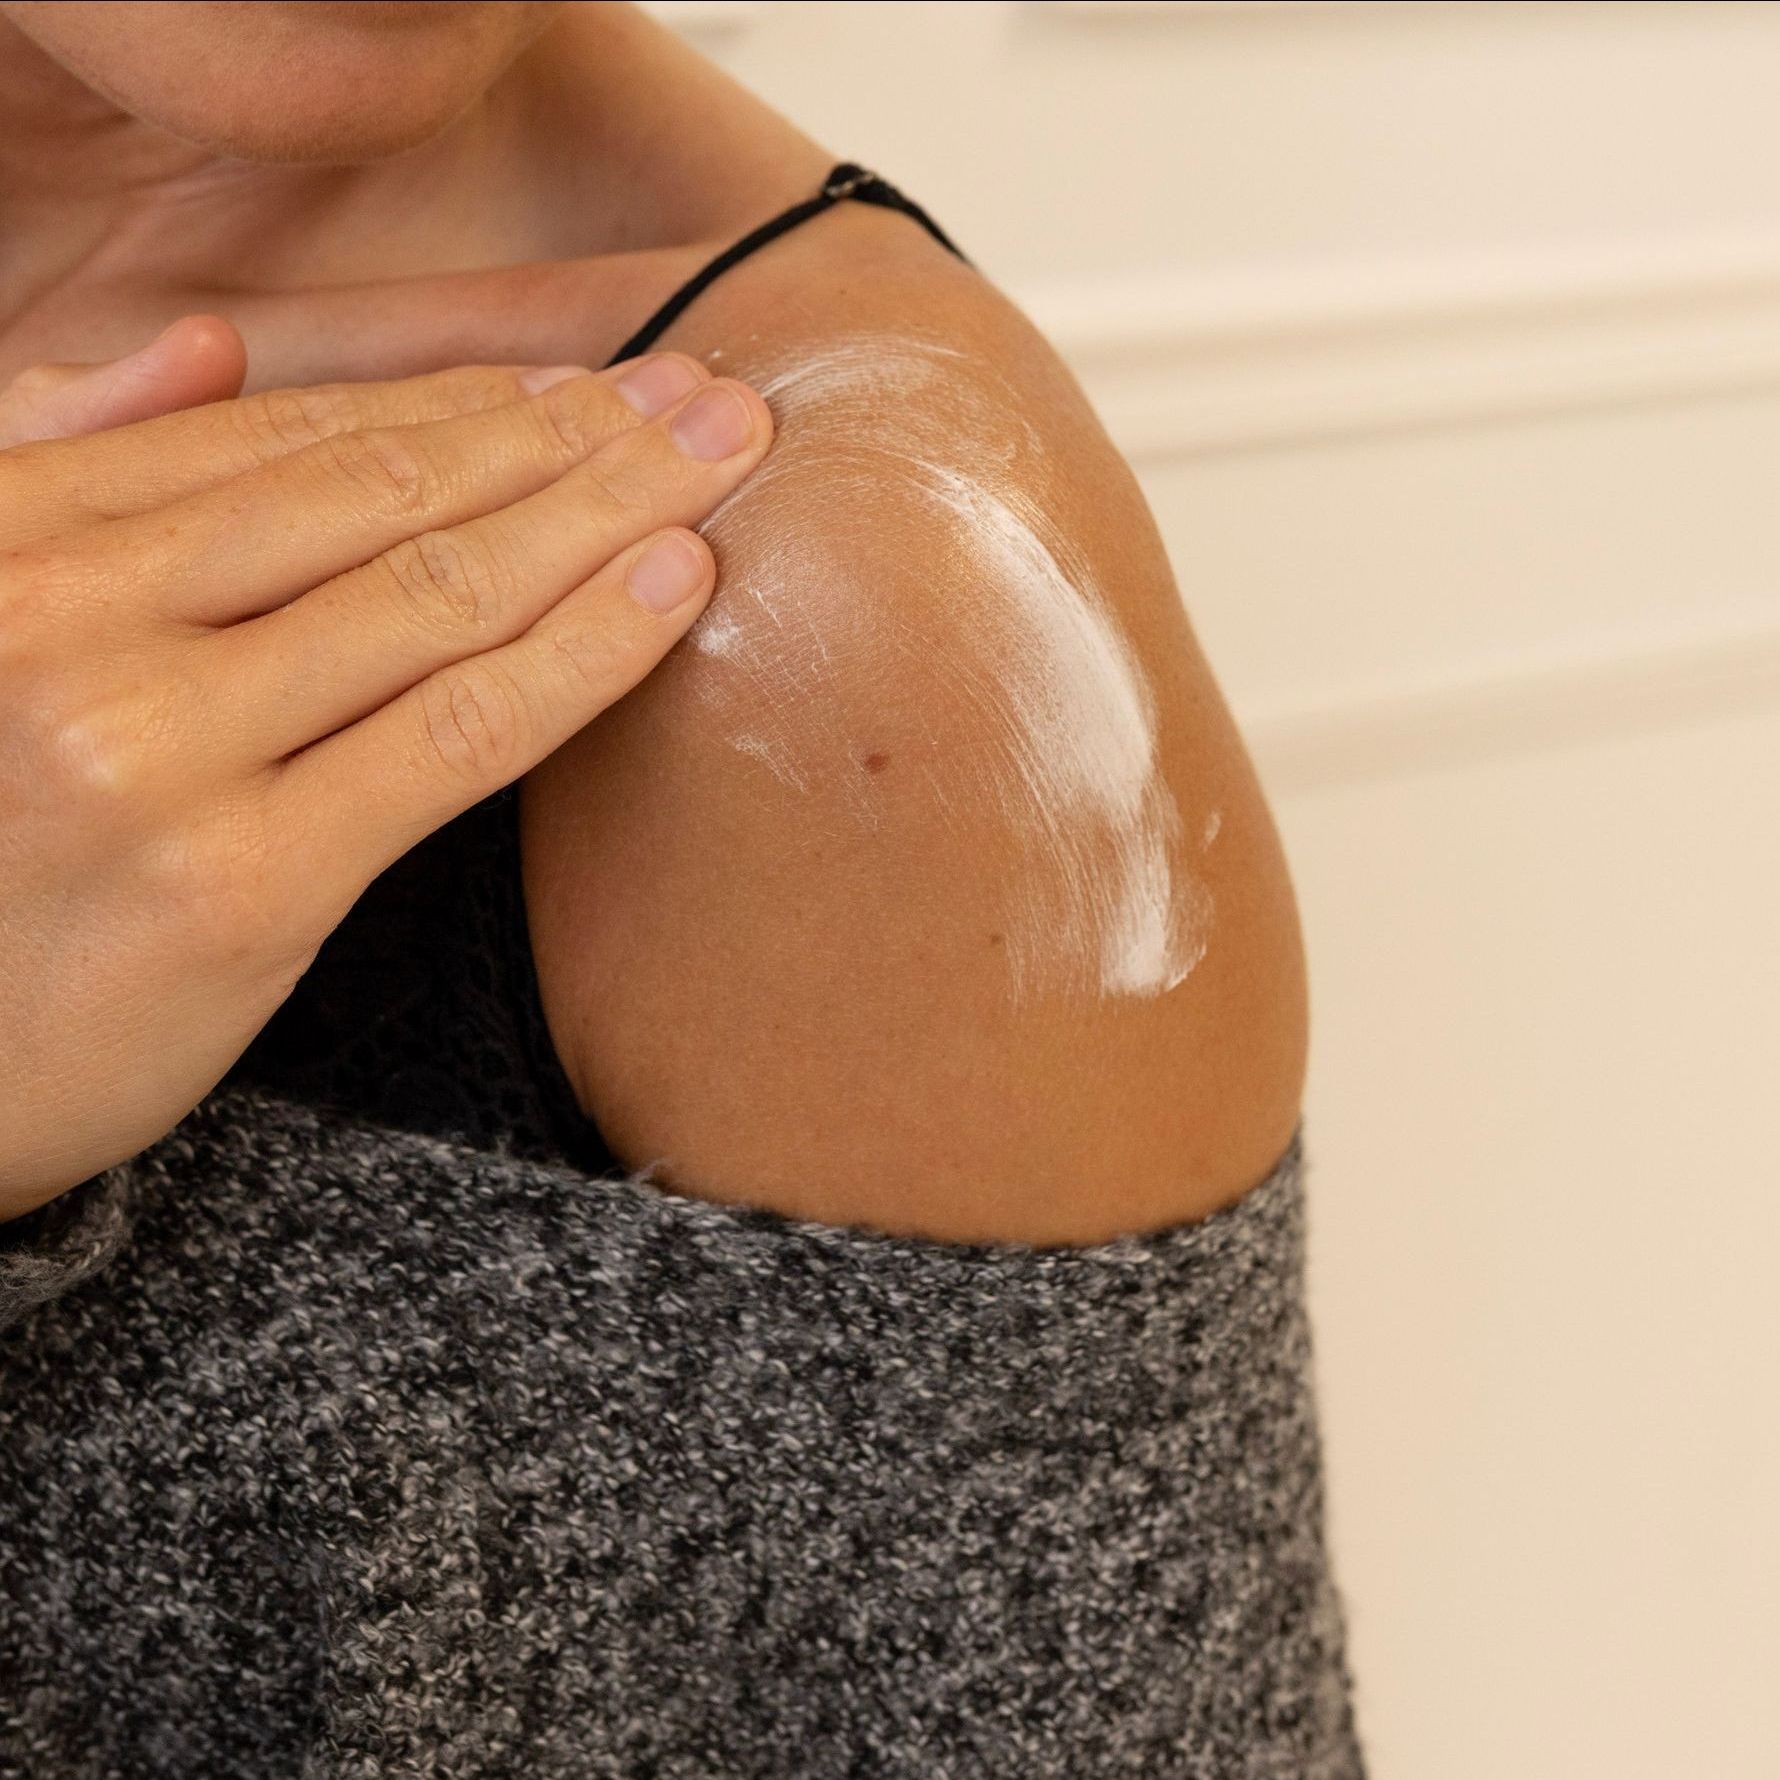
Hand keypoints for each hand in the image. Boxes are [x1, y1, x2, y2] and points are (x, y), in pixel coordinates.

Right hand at [0, 326, 771, 1213]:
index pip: (289, 439)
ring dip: (603, 509)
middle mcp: (79, 620)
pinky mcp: (242, 884)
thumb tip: (209, 342)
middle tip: (708, 395)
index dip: (463, 398)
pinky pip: (453, 737)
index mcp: (17, 537)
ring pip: (435, 594)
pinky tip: (677, 583)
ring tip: (723, 456)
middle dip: (569, 431)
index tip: (588, 378)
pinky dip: (581, 651)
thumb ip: (62, 468)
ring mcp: (157, 750)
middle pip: (383, 493)